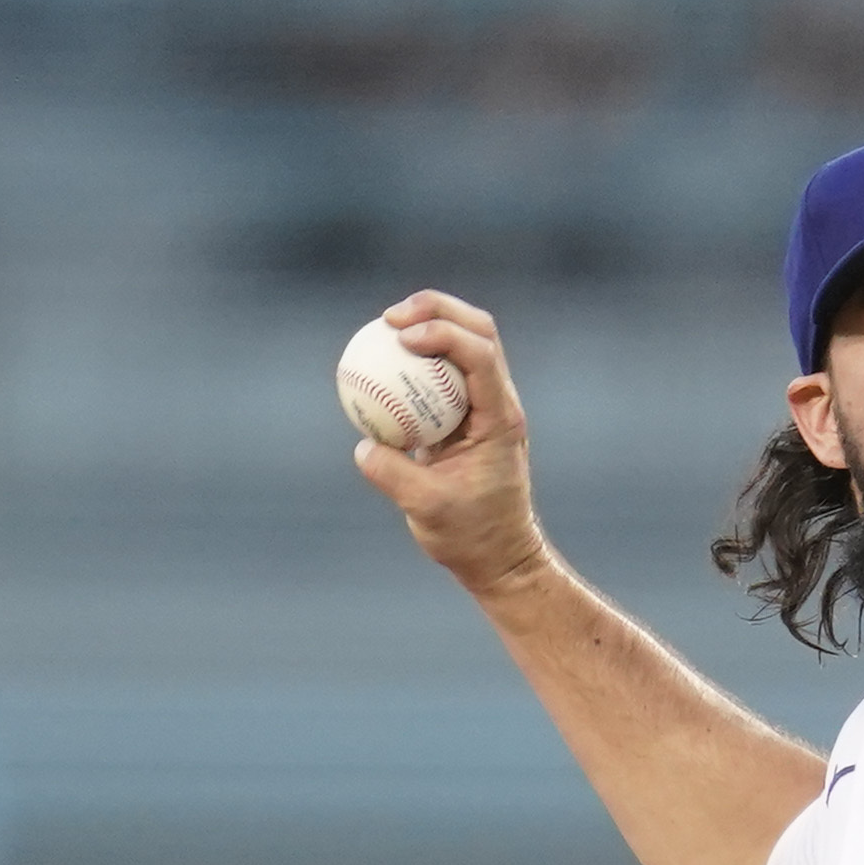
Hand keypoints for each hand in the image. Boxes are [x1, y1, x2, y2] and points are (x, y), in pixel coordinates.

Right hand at [352, 290, 548, 592]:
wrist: (498, 555)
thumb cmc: (472, 536)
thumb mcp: (427, 510)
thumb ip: (394, 475)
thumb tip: (363, 444)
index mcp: (500, 419)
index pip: (480, 356)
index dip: (443, 334)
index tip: (402, 338)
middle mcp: (499, 402)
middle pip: (478, 329)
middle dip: (436, 309)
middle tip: (390, 318)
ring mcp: (485, 405)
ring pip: (464, 342)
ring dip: (428, 323)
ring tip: (385, 327)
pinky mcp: (466, 414)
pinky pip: (442, 371)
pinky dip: (416, 358)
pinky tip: (381, 359)